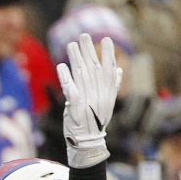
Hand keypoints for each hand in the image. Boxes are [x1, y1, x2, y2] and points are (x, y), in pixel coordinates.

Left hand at [57, 33, 120, 168]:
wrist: (87, 144)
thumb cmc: (94, 123)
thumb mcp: (106, 104)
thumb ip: (112, 86)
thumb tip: (119, 71)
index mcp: (108, 93)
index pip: (110, 70)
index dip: (108, 54)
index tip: (106, 40)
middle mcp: (99, 95)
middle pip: (94, 68)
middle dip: (89, 50)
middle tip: (84, 35)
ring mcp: (87, 101)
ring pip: (81, 75)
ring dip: (76, 58)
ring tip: (71, 44)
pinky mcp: (74, 108)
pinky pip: (69, 89)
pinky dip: (65, 77)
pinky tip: (61, 65)